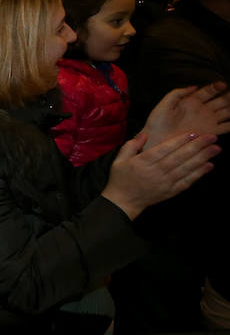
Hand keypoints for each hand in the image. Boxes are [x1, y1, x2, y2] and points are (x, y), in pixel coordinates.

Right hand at [102, 130, 219, 220]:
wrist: (123, 202)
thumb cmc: (120, 179)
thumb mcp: (119, 160)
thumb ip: (131, 146)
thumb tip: (144, 134)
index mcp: (143, 162)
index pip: (165, 149)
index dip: (180, 141)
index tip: (193, 133)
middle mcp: (156, 171)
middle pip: (180, 157)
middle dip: (197, 146)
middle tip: (212, 137)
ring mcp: (165, 182)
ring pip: (187, 168)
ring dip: (202, 158)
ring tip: (215, 149)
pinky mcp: (171, 191)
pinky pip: (187, 181)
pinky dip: (199, 174)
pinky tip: (209, 166)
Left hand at [143, 83, 229, 146]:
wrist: (156, 139)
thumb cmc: (157, 122)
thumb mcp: (164, 104)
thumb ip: (178, 93)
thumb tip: (194, 86)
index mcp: (191, 101)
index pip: (208, 91)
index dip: (215, 87)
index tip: (222, 84)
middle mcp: (202, 110)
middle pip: (221, 100)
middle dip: (229, 96)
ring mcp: (208, 121)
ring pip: (227, 112)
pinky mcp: (210, 132)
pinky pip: (226, 127)